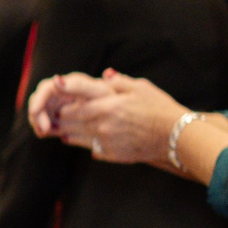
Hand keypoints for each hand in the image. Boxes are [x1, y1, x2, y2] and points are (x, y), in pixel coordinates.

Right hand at [26, 70, 112, 137]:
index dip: (38, 100)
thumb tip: (57, 79)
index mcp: (71, 82)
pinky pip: (42, 120)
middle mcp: (62, 90)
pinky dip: (41, 127)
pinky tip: (46, 134)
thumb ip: (78, 86)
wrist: (121, 115)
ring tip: (44, 133)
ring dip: (36, 121)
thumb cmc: (112, 101)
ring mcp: (59, 103)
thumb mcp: (98, 94)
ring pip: (37, 110)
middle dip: (36, 114)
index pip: (46, 88)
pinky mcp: (58, 115)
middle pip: (38, 98)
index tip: (36, 114)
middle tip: (44, 130)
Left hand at [54, 72, 187, 164]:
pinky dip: (80, 142)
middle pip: (73, 118)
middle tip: (53, 110)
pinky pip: (89, 147)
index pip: (79, 97)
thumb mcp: (141, 88)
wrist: (174, 136)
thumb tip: (105, 74)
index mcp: (109, 103)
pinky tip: (73, 139)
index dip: (66, 90)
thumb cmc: (159, 108)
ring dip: (66, 129)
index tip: (55, 85)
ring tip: (58, 126)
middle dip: (62, 113)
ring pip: (76, 134)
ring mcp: (106, 139)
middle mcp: (104, 121)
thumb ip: (120, 82)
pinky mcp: (111, 153)